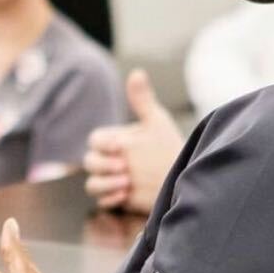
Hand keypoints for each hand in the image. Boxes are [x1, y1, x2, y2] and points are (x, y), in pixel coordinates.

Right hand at [83, 68, 182, 213]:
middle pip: (89, 161)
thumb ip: (143, 100)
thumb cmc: (170, 147)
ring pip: (92, 183)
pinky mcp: (118, 198)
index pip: (95, 139)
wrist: (184, 177)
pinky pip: (102, 201)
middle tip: (124, 167)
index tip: (120, 146)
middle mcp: (111, 160)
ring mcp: (113, 180)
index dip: (103, 143)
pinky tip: (125, 195)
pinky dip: (110, 198)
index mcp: (116, 140)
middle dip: (102, 165)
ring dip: (104, 184)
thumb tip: (137, 72)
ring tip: (126, 183)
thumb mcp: (157, 122)